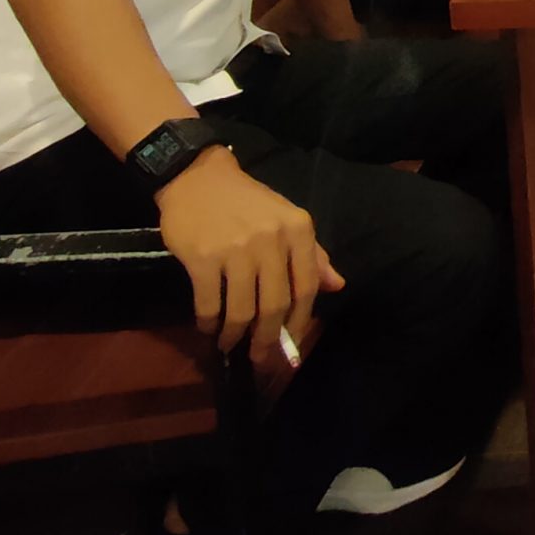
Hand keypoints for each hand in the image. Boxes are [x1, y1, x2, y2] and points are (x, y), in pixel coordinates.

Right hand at [154, 145, 343, 372]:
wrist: (197, 177)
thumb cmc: (246, 202)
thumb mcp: (286, 220)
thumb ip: (313, 254)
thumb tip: (337, 286)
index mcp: (298, 230)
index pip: (306, 287)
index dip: (299, 323)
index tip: (290, 345)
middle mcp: (272, 240)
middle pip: (275, 305)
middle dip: (267, 339)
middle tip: (260, 357)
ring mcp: (237, 250)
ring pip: (243, 310)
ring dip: (235, 336)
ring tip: (229, 344)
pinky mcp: (203, 258)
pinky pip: (210, 303)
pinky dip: (209, 322)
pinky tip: (208, 327)